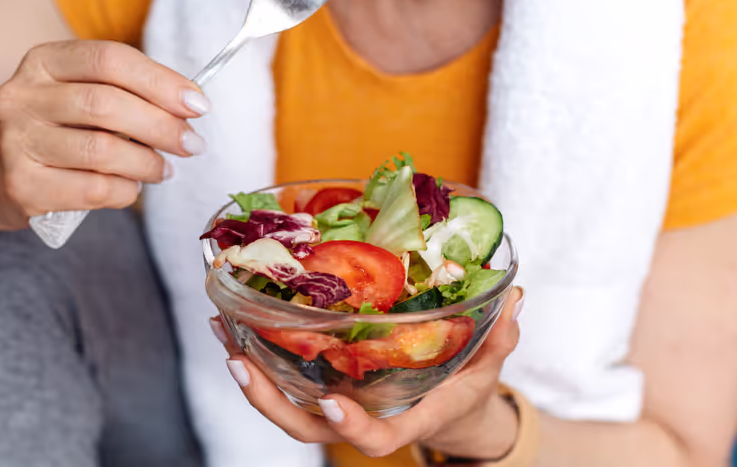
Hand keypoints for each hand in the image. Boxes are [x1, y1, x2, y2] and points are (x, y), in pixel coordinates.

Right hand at [0, 40, 210, 228]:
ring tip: (165, 170)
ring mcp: (16, 142)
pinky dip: (126, 191)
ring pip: (102, 151)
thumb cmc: (48, 132)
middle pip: (108, 104)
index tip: (197, 104)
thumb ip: (123, 94)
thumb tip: (188, 108)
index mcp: (42, 62)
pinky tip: (133, 188)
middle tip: (191, 144)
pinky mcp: (21, 186)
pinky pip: (93, 190)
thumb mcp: (73, 96)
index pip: (110, 60)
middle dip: (162, 126)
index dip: (161, 81)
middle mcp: (22, 96)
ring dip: (148, 163)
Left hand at [212, 288, 524, 457]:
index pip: (378, 439)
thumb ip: (499, 337)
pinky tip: (232, 323)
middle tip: (241, 361)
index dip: (353, 427)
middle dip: (270, 402)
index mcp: (407, 417)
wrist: (448, 408)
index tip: (332, 402)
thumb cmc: (467, 385)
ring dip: (250, 375)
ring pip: (286, 409)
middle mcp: (365, 417)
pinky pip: (283, 382)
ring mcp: (339, 405)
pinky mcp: (323, 387)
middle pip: (309, 429)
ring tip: (221, 332)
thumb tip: (514, 298)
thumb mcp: (490, 364)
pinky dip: (255, 356)